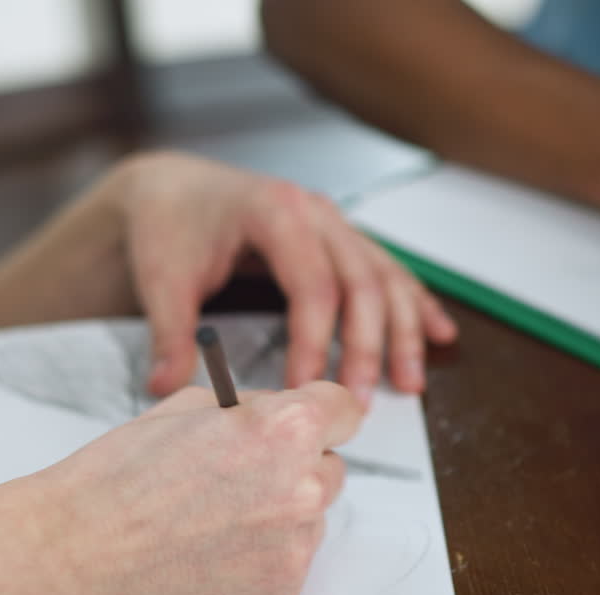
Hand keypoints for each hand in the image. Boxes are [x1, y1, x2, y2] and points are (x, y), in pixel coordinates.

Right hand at [11, 382, 362, 594]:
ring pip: (307, 521)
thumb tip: (277, 415)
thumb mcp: (184, 410)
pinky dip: (256, 561)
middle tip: (236, 478)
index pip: (344, 409)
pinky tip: (204, 557)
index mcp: (284, 430)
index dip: (320, 412)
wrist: (70, 557)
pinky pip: (284, 566)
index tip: (307, 423)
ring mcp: (293, 550)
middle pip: (330, 469)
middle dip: (295, 466)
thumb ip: (248, 410)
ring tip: (207, 523)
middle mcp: (302, 489)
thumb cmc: (115, 478)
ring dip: (275, 517)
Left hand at [114, 151, 456, 402]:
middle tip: (361, 400)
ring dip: (402, 331)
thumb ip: (169, 332)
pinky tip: (438, 333)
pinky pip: (387, 269)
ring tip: (410, 383)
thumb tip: (166, 387)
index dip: (313, 341)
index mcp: (275, 210)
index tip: (304, 388)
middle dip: (366, 346)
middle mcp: (315, 212)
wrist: (172, 188)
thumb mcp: (160, 277)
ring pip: (384, 276)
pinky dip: (412, 303)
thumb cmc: (169, 224)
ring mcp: (333, 223)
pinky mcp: (338, 238)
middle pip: (361, 282)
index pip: (312, 285)